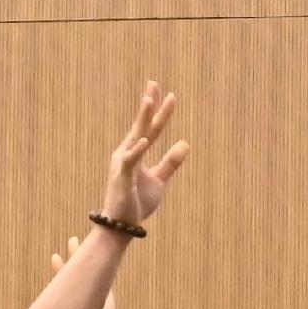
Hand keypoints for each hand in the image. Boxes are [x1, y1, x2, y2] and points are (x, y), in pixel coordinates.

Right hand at [98, 82, 186, 232]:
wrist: (122, 225)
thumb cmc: (137, 202)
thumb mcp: (159, 180)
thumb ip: (171, 163)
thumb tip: (185, 143)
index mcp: (136, 153)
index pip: (150, 128)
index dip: (159, 111)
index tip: (168, 94)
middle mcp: (127, 153)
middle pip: (141, 125)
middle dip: (149, 104)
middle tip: (154, 83)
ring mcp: (123, 164)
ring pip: (135, 137)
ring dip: (141, 118)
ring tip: (149, 101)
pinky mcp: (122, 178)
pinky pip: (130, 161)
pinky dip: (137, 150)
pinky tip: (144, 140)